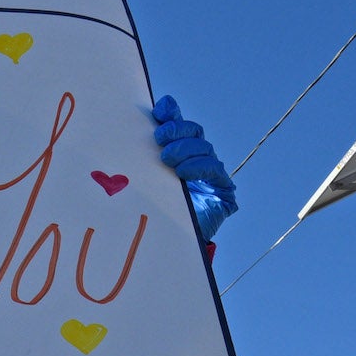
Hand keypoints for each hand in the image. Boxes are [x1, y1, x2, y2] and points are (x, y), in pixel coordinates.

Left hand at [151, 95, 237, 243]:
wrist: (166, 244)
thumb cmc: (152, 210)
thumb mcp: (143, 177)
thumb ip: (140, 154)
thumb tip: (131, 129)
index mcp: (179, 151)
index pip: (178, 123)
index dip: (171, 113)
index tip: (159, 111)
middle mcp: (198, 159)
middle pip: (194, 132)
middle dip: (177, 130)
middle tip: (159, 138)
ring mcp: (212, 175)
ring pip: (205, 149)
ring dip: (186, 150)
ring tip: (168, 160)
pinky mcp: (223, 192)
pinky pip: (215, 172)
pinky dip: (199, 168)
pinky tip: (184, 173)